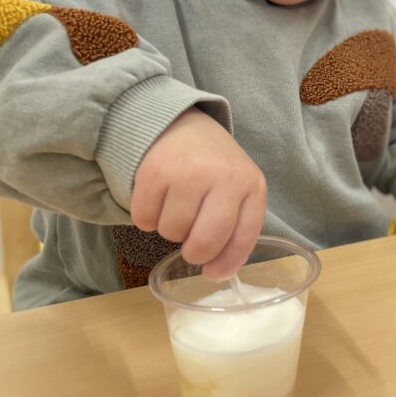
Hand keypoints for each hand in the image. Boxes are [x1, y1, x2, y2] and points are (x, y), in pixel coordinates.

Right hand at [132, 107, 266, 278]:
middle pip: (205, 242)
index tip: (212, 272)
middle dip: (194, 253)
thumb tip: (217, 272)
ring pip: (171, 233)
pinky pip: (144, 220)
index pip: (243, 238)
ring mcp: (188, 173)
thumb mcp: (238, 188)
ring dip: (170, 229)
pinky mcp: (154, 171)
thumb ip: (236, 226)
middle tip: (190, 243)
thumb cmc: (213, 165)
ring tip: (177, 206)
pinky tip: (158, 199)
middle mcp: (224, 177)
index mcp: (251, 185)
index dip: (226, 263)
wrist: (181, 124)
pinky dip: (146, 218)